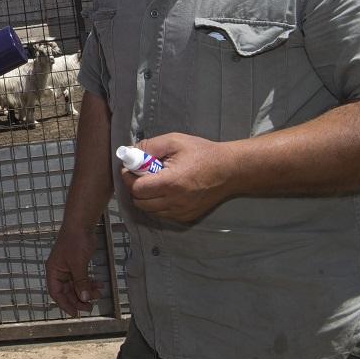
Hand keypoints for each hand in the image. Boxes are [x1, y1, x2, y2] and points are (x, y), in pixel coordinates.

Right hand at [46, 224, 100, 316]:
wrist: (81, 224)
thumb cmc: (75, 241)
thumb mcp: (78, 264)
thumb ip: (80, 282)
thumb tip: (83, 298)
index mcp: (54, 271)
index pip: (56, 293)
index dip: (65, 304)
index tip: (75, 314)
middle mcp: (59, 271)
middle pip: (67, 291)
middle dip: (78, 299)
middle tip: (90, 306)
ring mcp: (68, 267)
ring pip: (76, 285)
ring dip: (86, 291)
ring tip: (98, 293)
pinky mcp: (77, 264)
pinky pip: (82, 278)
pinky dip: (90, 282)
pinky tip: (99, 284)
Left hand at [120, 133, 235, 222]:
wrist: (230, 170)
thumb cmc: (202, 153)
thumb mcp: (174, 141)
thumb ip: (149, 146)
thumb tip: (130, 153)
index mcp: (171, 182)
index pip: (136, 188)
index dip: (129, 177)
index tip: (131, 168)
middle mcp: (175, 201)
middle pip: (140, 202)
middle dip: (136, 188)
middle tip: (142, 175)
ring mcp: (181, 212)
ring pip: (150, 211)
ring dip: (146, 198)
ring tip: (155, 182)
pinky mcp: (187, 217)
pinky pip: (163, 215)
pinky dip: (158, 205)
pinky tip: (166, 191)